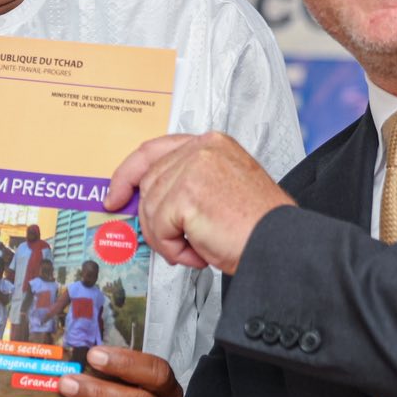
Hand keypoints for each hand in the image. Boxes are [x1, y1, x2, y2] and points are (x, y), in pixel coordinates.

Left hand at [105, 131, 294, 272]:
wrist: (281, 245)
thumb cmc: (258, 226)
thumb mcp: (221, 189)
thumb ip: (186, 183)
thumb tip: (148, 200)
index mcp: (211, 144)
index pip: (153, 151)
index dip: (127, 175)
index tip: (115, 195)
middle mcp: (201, 149)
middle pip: (148, 185)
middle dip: (154, 221)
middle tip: (177, 242)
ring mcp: (193, 169)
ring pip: (150, 209)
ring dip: (167, 238)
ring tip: (197, 247)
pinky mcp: (186, 195)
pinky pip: (158, 229)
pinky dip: (174, 249)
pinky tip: (199, 252)